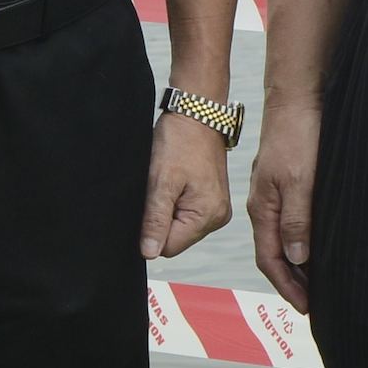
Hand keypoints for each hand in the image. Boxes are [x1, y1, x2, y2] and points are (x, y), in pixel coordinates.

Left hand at [144, 110, 233, 258]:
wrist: (196, 114)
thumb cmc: (180, 142)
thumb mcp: (161, 182)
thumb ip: (156, 220)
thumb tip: (149, 253)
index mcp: (208, 216)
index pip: (169, 247)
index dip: (152, 229)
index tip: (152, 200)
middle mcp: (218, 217)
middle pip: (176, 238)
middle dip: (162, 218)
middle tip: (162, 187)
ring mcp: (217, 209)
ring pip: (179, 226)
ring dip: (168, 208)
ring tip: (171, 181)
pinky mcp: (212, 200)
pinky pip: (186, 213)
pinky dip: (176, 201)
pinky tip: (176, 182)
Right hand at [247, 98, 317, 306]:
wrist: (296, 99)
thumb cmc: (297, 136)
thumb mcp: (300, 182)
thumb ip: (297, 220)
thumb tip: (297, 257)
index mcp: (262, 209)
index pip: (270, 259)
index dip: (287, 286)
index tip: (306, 307)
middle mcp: (265, 206)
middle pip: (275, 254)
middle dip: (293, 281)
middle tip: (315, 302)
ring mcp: (275, 195)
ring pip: (285, 239)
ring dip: (300, 263)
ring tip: (320, 282)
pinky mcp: (287, 185)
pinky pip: (292, 223)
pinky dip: (304, 241)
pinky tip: (319, 245)